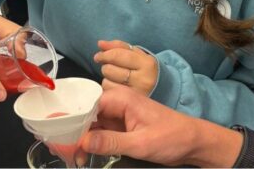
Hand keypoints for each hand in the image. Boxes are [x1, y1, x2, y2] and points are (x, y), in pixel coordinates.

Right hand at [82, 86, 241, 167]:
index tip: (61, 135)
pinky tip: (86, 152)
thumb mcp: (140, 143)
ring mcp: (122, 113)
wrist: (192, 142)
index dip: (74, 118)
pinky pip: (104, 129)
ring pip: (95, 122)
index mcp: (122, 98)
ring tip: (73, 154)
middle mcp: (119, 102)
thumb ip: (110, 141)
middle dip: (76, 130)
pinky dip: (95, 140)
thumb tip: (84, 141)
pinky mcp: (125, 125)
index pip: (89, 103)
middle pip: (89, 112)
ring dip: (84, 137)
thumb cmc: (170, 137)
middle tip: (66, 150)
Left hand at [94, 39, 157, 95]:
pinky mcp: (129, 105)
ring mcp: (136, 95)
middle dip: (106, 66)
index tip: (98, 56)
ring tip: (114, 77)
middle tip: (109, 67)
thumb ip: (118, 46)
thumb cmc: (142, 68)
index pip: (119, 55)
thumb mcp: (135, 53)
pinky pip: (109, 94)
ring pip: (107, 83)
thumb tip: (100, 43)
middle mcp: (143, 80)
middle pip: (111, 70)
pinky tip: (115, 87)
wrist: (159, 89)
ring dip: (106, 78)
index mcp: (147, 63)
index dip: (105, 54)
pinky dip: (108, 89)